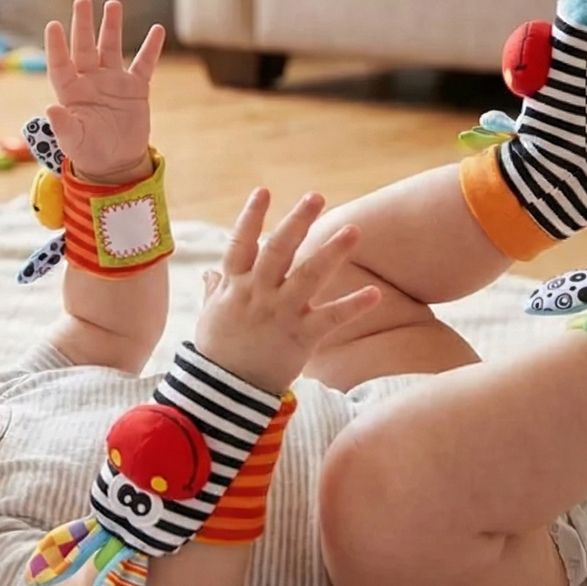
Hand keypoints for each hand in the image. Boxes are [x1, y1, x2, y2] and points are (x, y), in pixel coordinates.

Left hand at [43, 0, 164, 182]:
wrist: (116, 163)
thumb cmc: (89, 152)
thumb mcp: (73, 141)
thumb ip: (63, 124)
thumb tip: (50, 108)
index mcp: (70, 91)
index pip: (60, 63)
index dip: (56, 45)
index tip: (53, 25)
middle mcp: (89, 80)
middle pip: (84, 47)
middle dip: (83, 24)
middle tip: (82, 1)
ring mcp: (113, 82)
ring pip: (110, 48)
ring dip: (111, 26)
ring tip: (113, 4)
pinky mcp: (135, 88)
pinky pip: (144, 64)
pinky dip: (151, 48)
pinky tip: (157, 29)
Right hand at [193, 190, 381, 393]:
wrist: (225, 394)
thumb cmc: (218, 352)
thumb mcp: (211, 317)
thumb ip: (215, 290)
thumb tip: (210, 272)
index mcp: (235, 286)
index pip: (240, 243)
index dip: (251, 216)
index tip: (264, 191)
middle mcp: (258, 294)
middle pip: (278, 250)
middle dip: (297, 221)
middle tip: (316, 196)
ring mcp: (280, 314)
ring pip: (308, 276)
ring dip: (332, 252)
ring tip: (353, 230)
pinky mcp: (301, 337)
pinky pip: (331, 319)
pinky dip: (353, 306)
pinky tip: (375, 293)